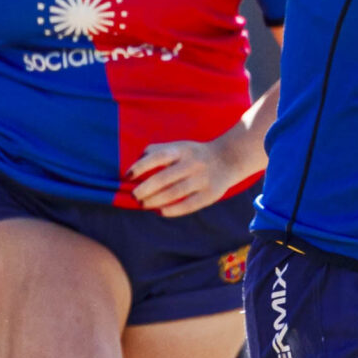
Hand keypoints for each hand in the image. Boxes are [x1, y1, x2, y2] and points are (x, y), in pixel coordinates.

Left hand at [128, 136, 251, 216]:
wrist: (228, 159)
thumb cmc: (194, 154)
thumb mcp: (178, 146)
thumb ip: (157, 150)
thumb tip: (136, 163)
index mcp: (182, 150)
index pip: (158, 157)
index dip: (141, 166)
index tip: (128, 176)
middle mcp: (192, 164)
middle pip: (164, 178)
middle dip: (146, 189)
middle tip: (135, 196)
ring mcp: (202, 179)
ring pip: (175, 193)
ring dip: (156, 201)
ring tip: (143, 205)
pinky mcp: (211, 194)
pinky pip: (189, 204)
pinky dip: (173, 210)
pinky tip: (160, 212)